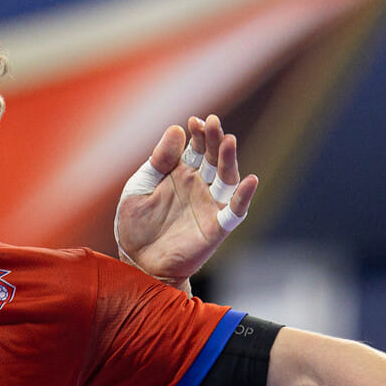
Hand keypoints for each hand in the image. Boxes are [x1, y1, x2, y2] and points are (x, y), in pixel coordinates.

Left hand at [114, 115, 258, 285]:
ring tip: (228, 141)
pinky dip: (244, 197)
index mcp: (181, 174)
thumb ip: (158, 161)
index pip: (196, 148)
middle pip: (214, 158)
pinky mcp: (216, 228)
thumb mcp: (140, 187)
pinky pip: (235, 211)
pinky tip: (250, 181)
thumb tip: (177, 130)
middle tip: (213, 123)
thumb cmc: (135, 226)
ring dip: (230, 160)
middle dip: (214, 140)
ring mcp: (209, 206)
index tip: (194, 122)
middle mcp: (199, 187)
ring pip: (227, 179)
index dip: (198, 134)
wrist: (137, 264)